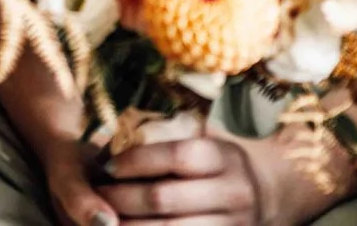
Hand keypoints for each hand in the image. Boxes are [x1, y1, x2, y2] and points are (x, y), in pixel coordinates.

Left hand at [94, 126, 312, 225]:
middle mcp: (235, 192)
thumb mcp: (201, 144)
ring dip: (130, 224)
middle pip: (165, 198)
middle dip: (123, 198)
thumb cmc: (211, 166)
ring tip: (106, 217)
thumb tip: (113, 140)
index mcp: (225, 157)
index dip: (137, 161)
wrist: (258, 198)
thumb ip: (167, 139)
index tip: (106, 165)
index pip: (176, 156)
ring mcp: (234, 225)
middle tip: (99, 195)